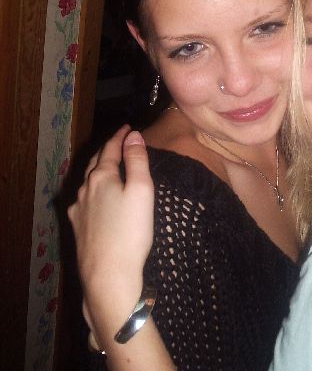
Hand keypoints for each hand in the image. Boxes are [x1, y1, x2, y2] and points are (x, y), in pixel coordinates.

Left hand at [68, 126, 153, 334]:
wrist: (108, 275)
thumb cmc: (130, 232)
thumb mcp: (141, 190)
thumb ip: (137, 160)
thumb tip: (133, 136)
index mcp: (101, 177)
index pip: (110, 148)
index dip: (120, 136)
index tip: (129, 128)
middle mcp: (85, 190)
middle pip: (95, 162)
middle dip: (107, 149)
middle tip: (119, 142)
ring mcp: (78, 210)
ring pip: (88, 181)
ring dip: (99, 169)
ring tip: (109, 166)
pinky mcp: (78, 228)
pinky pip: (85, 200)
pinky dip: (93, 189)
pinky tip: (96, 197)